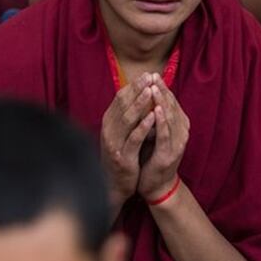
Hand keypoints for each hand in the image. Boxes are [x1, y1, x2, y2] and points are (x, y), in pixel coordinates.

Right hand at [100, 74, 157, 208]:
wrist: (113, 185)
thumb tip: (139, 93)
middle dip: (137, 89)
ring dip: (140, 104)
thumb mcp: (122, 133)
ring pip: (127, 119)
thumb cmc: (121, 156)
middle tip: (150, 76)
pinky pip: (133, 139)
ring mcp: (114, 144)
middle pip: (122, 105)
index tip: (148, 74)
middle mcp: (108, 130)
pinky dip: (143, 126)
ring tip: (151, 91)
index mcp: (108, 122)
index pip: (120, 98)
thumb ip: (127, 116)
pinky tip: (152, 117)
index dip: (134, 85)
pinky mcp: (122, 157)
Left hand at [136, 76, 188, 203]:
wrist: (156, 185)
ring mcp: (177, 143)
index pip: (171, 101)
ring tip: (154, 87)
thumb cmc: (153, 157)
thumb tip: (146, 95)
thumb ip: (155, 116)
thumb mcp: (155, 133)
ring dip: (162, 101)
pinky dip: (161, 121)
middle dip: (162, 89)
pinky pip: (165, 134)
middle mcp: (181, 132)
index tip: (152, 73)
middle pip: (172, 106)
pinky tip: (155, 110)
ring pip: (170, 117)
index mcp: (179, 125)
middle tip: (152, 75)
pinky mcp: (169, 153)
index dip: (162, 87)